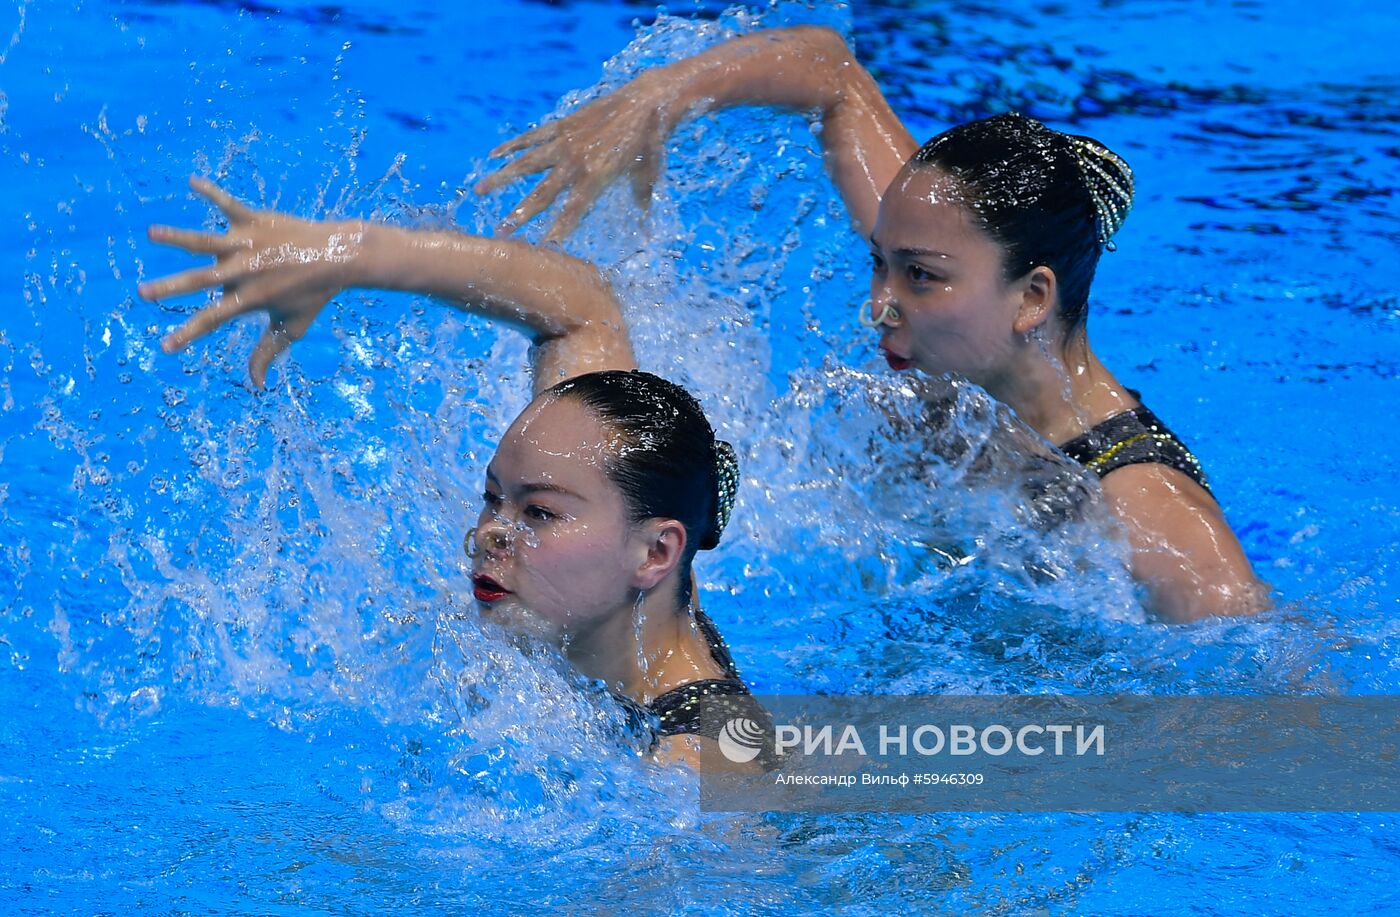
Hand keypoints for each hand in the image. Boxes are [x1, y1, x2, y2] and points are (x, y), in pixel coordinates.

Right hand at [139, 176, 363, 386]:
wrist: (339, 256)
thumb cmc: (313, 294)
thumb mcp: (292, 327)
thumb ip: (268, 352)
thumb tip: (258, 384)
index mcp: (249, 299)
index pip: (212, 320)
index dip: (188, 335)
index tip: (164, 348)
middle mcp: (244, 271)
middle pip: (200, 281)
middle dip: (170, 288)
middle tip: (142, 292)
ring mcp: (248, 244)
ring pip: (206, 240)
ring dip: (178, 237)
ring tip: (151, 233)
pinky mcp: (254, 220)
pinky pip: (228, 203)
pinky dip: (212, 192)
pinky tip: (192, 181)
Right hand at [474, 71, 678, 240]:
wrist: (646, 102)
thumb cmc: (650, 143)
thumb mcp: (647, 178)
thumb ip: (639, 202)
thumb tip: (647, 232)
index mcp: (596, 178)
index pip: (571, 212)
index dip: (556, 231)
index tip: (540, 249)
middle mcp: (576, 162)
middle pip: (541, 194)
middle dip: (520, 215)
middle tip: (500, 232)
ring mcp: (566, 142)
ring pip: (526, 163)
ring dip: (501, 178)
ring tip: (479, 190)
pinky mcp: (563, 126)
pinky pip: (532, 137)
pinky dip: (512, 146)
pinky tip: (492, 155)